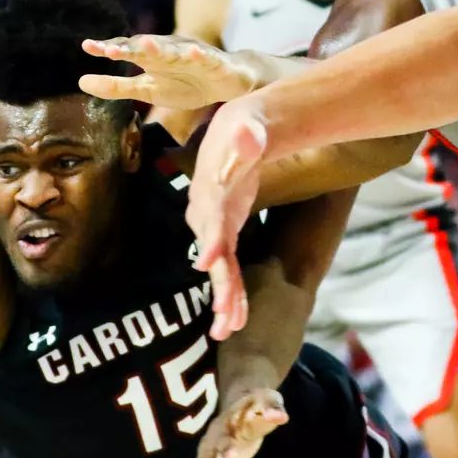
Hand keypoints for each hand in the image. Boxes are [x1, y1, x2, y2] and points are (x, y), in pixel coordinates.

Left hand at [79, 35, 259, 109]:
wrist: (230, 82)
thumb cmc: (186, 84)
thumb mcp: (148, 90)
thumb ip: (116, 86)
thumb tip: (80, 82)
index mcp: (152, 59)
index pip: (127, 50)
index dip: (108, 48)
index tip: (88, 47)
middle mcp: (170, 51)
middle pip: (147, 47)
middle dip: (129, 47)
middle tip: (109, 50)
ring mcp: (192, 54)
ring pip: (174, 50)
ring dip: (159, 47)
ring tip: (144, 45)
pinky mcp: (216, 62)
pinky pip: (207, 57)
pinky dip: (199, 54)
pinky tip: (193, 51)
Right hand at [187, 100, 268, 340]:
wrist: (239, 131)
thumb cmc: (245, 127)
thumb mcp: (249, 126)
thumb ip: (250, 136)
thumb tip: (250, 138)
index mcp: (212, 188)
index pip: (210, 216)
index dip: (210, 238)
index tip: (209, 263)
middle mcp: (207, 213)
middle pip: (212, 253)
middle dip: (218, 285)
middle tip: (222, 317)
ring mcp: (215, 227)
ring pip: (220, 269)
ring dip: (223, 300)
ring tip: (226, 332)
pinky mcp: (226, 234)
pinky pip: (229, 268)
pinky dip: (232, 292)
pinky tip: (234, 320)